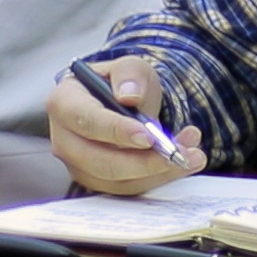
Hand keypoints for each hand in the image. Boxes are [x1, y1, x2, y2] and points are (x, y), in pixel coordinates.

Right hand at [45, 64, 194, 193]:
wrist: (125, 103)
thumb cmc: (121, 84)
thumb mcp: (130, 67)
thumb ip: (129, 74)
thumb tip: (129, 96)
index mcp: (64, 103)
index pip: (87, 121)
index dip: (117, 131)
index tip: (148, 136)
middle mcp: (64, 139)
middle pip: (99, 160)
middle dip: (144, 160)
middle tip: (179, 150)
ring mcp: (78, 165)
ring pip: (116, 180)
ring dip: (157, 171)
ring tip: (192, 154)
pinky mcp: (97, 181)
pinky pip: (127, 188)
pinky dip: (158, 178)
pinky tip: (181, 163)